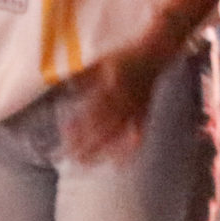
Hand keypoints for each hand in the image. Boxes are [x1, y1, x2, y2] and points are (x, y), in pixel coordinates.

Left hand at [66, 41, 172, 162]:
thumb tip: (66, 90)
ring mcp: (134, 112)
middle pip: (101, 128)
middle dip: (85, 144)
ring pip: (116, 136)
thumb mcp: (101, 62)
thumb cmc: (125, 57)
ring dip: (100, 151)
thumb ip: (84, 77)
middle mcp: (122, 104)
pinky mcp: (144, 117)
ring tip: (86, 164)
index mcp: (110, 89)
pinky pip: (137, 137)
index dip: (77, 124)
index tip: (64, 134)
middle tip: (70, 158)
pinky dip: (127, 152)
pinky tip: (118, 164)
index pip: (90, 112)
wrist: (155, 55)